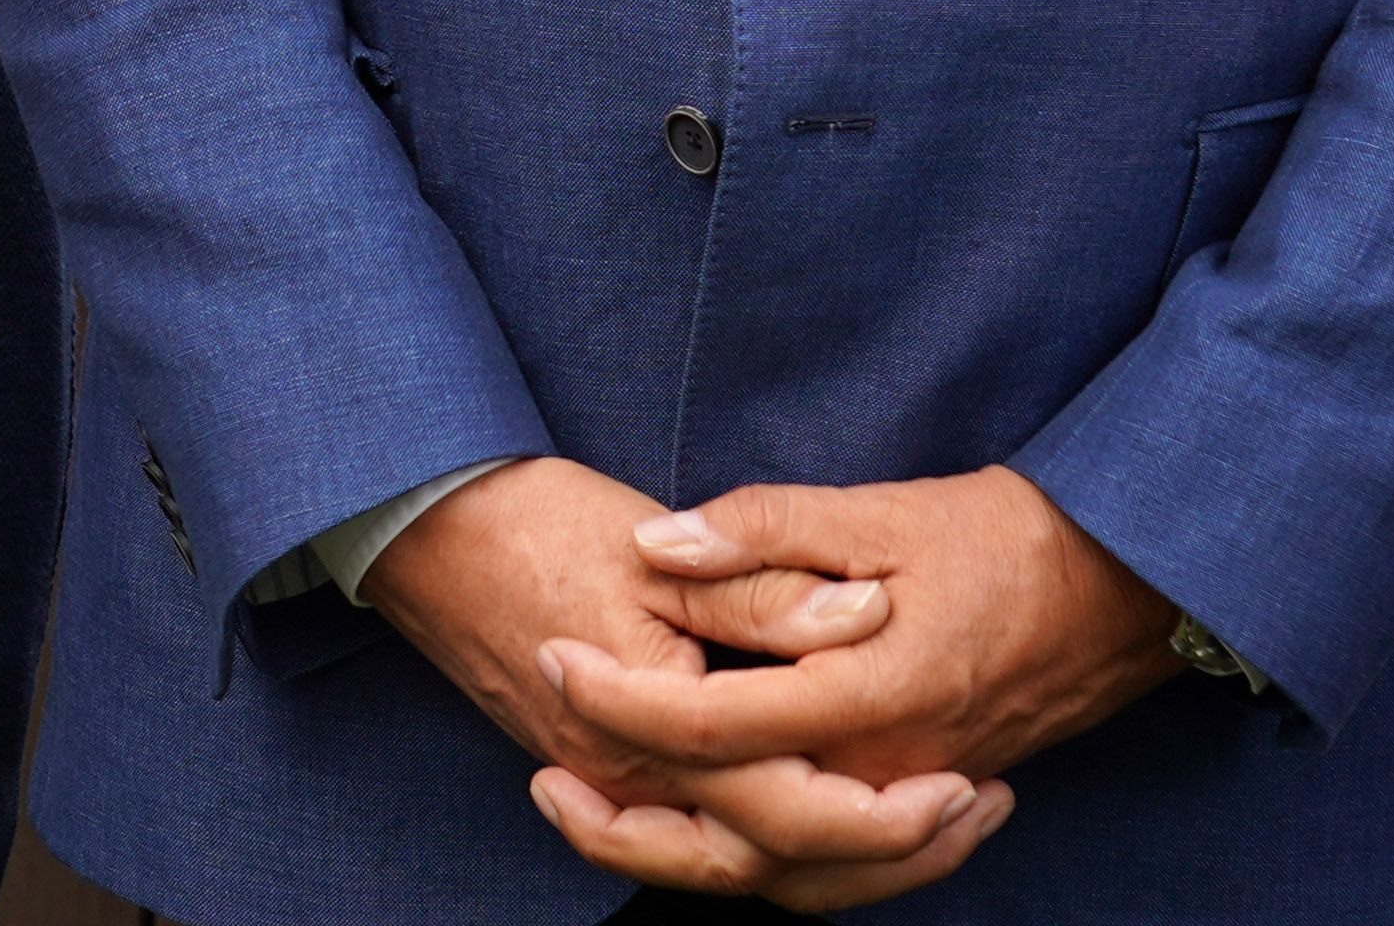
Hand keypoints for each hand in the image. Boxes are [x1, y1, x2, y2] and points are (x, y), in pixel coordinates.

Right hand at [366, 459, 997, 910]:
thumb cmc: (534, 524)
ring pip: (744, 867)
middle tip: (970, 810)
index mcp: (649, 733)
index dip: (887, 813)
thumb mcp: (654, 544)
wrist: (423, 529)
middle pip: (776, 868)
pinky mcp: (612, 769)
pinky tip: (837, 804)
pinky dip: (786, 840)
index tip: (963, 784)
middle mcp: (632, 782)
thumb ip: (765, 587)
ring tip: (929, 820)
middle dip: (886, 857)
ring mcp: (617, 783)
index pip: (790, 811)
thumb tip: (865, 616)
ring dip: (846, 859)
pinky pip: (711, 837)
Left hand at [523, 468, 1178, 908]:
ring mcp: (910, 797)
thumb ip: (761, 529)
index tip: (550, 660)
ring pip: (786, 878)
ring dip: (684, 861)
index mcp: (868, 693)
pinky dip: (760, 867)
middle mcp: (889, 768)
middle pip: (738, 840)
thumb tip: (655, 545)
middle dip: (628, 825)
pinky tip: (704, 828)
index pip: (712, 725)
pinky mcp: (921, 802)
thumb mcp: (876, 509)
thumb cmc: (998, 537)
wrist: (1117, 586)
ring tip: (597, 819)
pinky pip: (833, 873)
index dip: (617, 698)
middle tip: (544, 781)